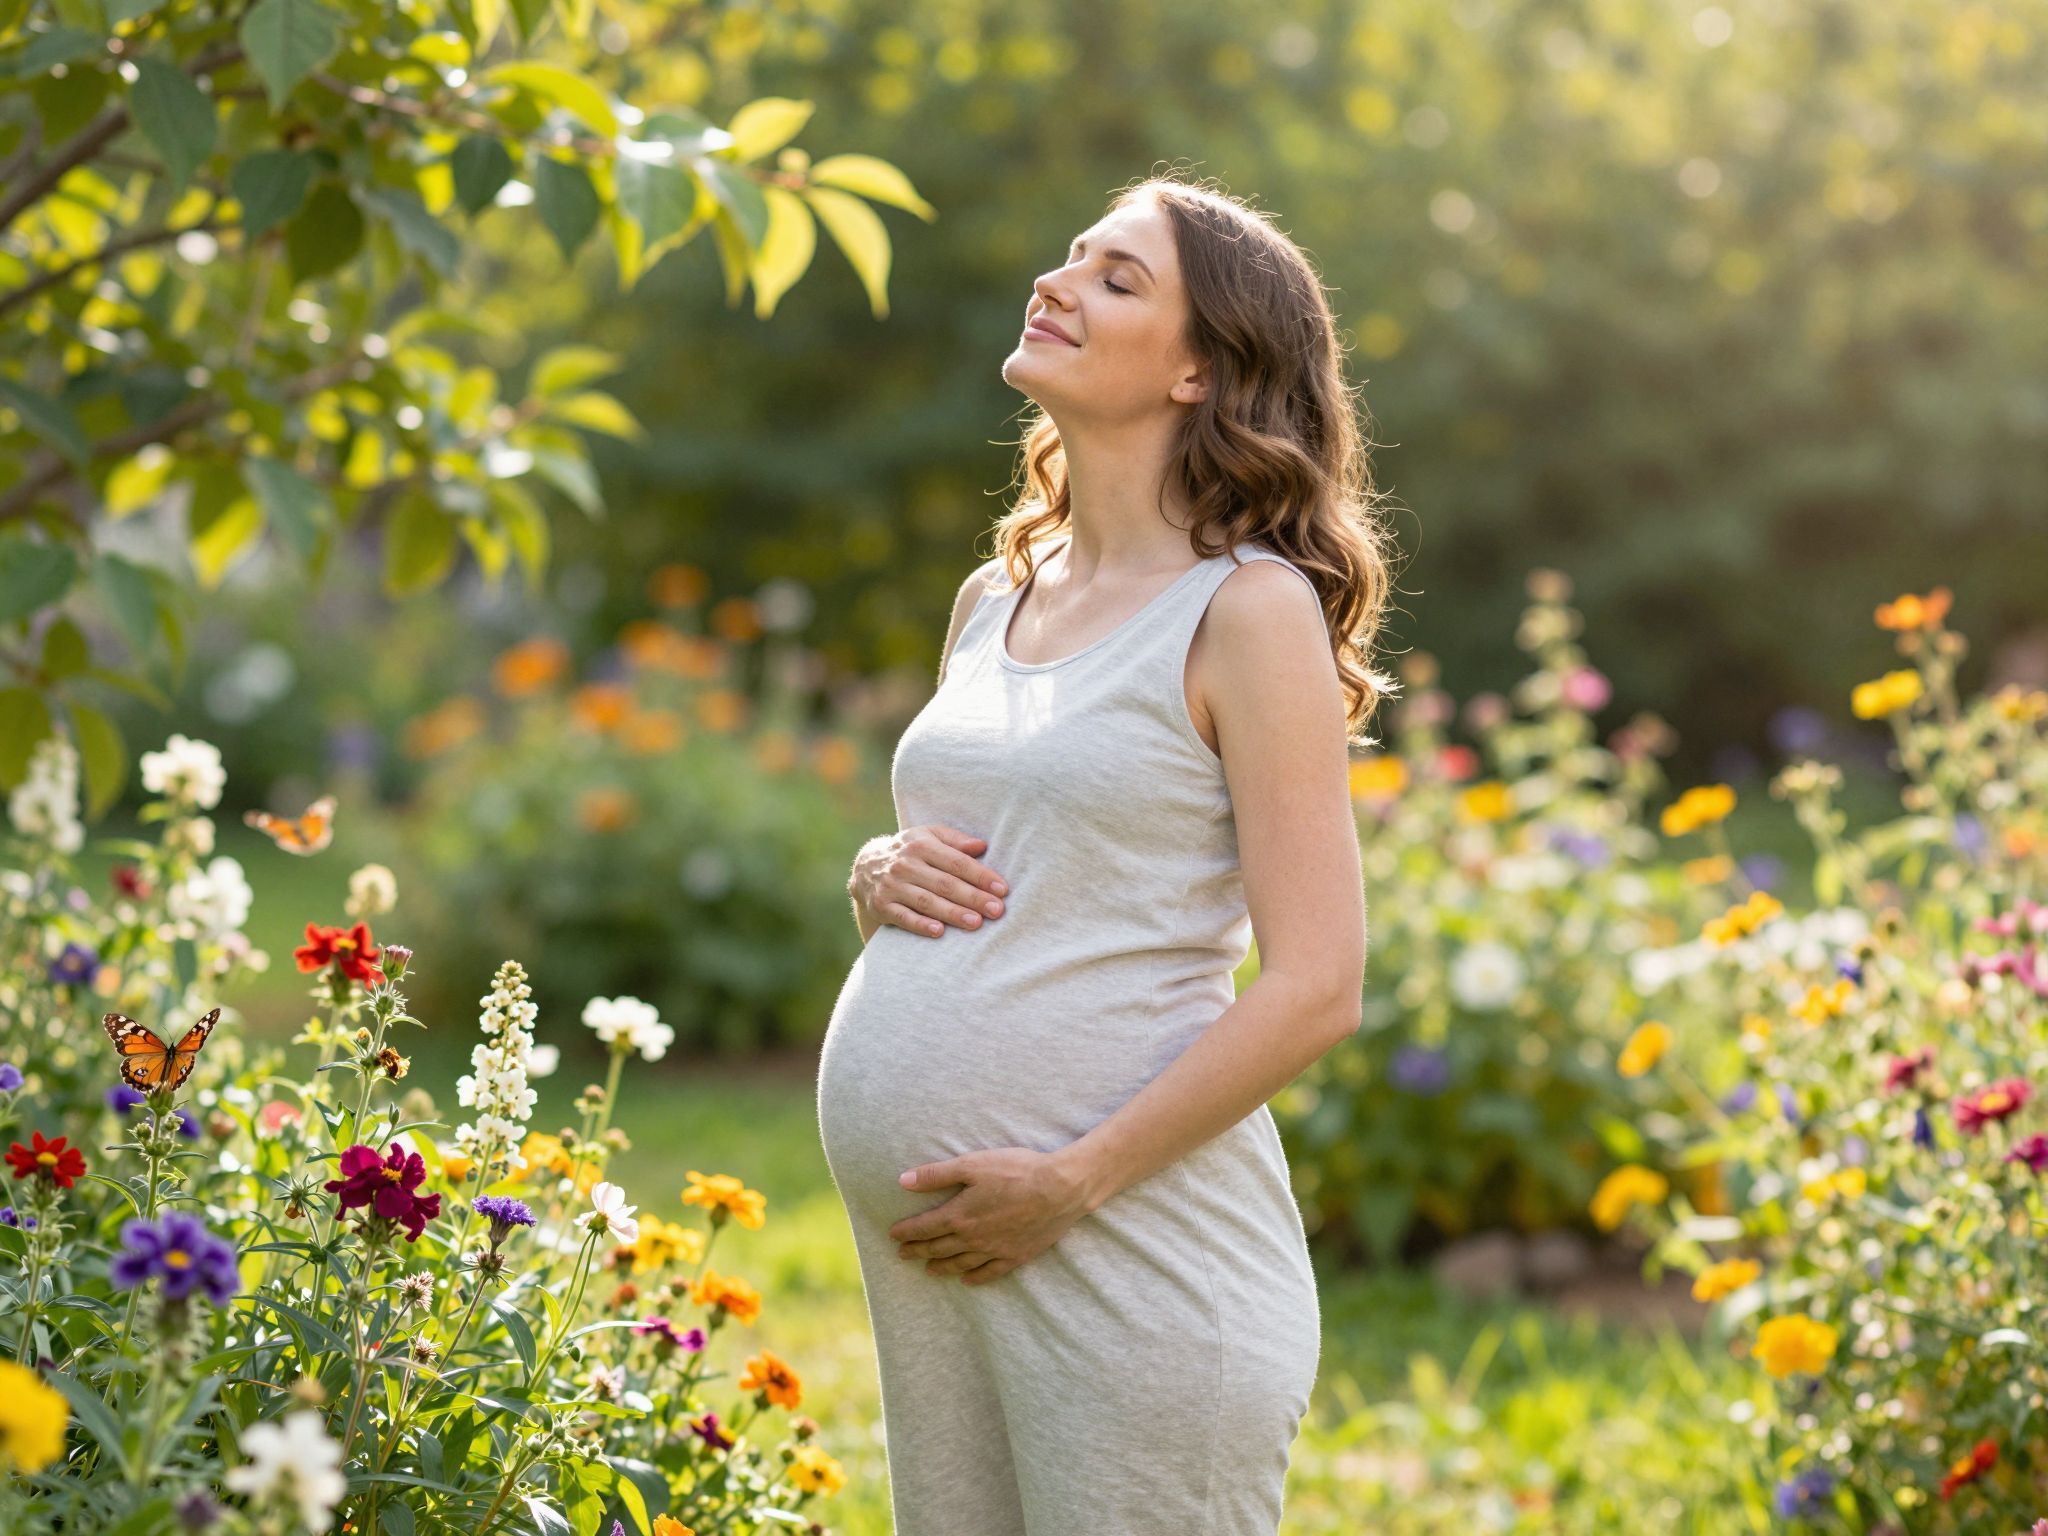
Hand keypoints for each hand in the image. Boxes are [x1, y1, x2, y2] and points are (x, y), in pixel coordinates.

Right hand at [851, 825, 1008, 938]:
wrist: (865, 868)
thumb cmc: (909, 852)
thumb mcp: (928, 836)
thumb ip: (955, 840)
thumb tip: (982, 846)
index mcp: (921, 845)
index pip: (956, 862)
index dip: (981, 876)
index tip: (1002, 889)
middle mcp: (906, 864)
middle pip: (945, 883)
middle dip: (973, 897)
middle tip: (996, 910)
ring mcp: (892, 886)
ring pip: (927, 902)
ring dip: (952, 913)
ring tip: (976, 923)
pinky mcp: (882, 906)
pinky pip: (903, 917)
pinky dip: (920, 925)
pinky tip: (939, 932)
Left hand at [888, 1147, 1093, 1285]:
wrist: (1060, 1189)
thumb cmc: (1016, 1171)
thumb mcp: (973, 1164)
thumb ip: (936, 1174)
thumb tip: (903, 1181)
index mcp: (959, 1215)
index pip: (924, 1228)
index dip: (906, 1232)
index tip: (893, 1235)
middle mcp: (973, 1238)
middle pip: (938, 1248)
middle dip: (917, 1251)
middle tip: (903, 1254)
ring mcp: (994, 1250)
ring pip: (960, 1264)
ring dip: (941, 1267)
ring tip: (928, 1270)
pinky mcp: (1015, 1256)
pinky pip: (989, 1273)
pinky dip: (974, 1278)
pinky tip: (967, 1280)